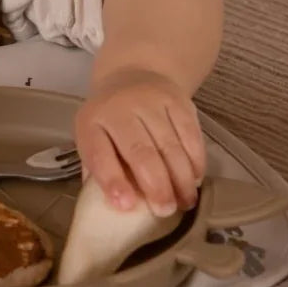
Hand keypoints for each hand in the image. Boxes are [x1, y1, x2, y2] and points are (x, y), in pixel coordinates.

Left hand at [74, 68, 206, 216]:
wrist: (130, 76)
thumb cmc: (108, 122)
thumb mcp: (93, 140)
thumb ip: (99, 170)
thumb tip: (114, 206)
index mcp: (92, 123)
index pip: (100, 154)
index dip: (112, 181)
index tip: (126, 206)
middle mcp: (120, 109)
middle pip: (140, 151)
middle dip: (156, 185)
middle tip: (165, 210)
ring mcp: (151, 102)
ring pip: (170, 145)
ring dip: (181, 178)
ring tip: (185, 202)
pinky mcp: (178, 101)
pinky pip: (191, 134)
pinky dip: (195, 160)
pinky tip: (195, 179)